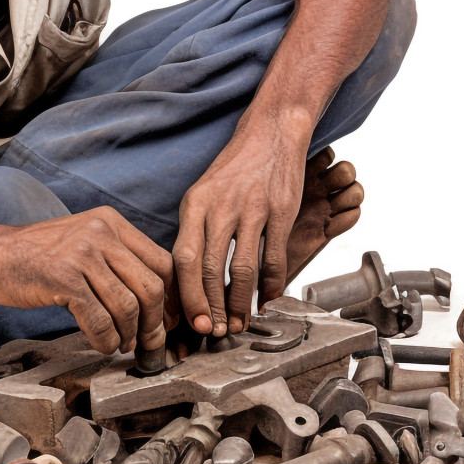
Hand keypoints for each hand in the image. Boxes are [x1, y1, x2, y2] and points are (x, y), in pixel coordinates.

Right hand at [0, 207, 175, 354]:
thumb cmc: (39, 255)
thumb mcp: (84, 241)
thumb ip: (116, 260)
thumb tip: (153, 301)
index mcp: (112, 222)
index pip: (162, 261)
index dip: (172, 297)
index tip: (169, 321)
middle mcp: (102, 232)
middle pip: (151, 285)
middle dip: (155, 322)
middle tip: (149, 342)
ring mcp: (82, 253)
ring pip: (128, 305)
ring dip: (129, 334)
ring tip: (122, 345)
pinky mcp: (63, 277)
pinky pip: (99, 317)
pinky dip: (106, 338)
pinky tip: (103, 345)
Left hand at [172, 112, 311, 336]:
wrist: (270, 132)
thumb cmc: (236, 169)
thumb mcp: (204, 193)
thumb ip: (197, 232)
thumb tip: (190, 279)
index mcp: (194, 204)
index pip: (183, 259)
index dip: (188, 296)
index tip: (193, 321)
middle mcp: (219, 207)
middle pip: (208, 269)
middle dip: (212, 308)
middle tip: (217, 332)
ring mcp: (251, 208)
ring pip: (241, 269)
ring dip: (241, 303)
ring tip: (241, 321)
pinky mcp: (280, 210)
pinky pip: (273, 257)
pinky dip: (271, 285)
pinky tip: (269, 299)